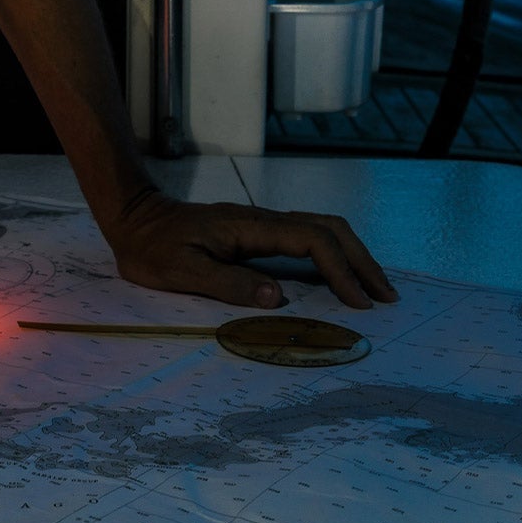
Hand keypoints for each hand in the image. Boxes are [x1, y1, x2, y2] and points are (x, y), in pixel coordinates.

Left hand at [104, 190, 396, 311]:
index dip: (340, 270)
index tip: (358, 303)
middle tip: (387, 297)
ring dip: (352, 256)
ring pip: (322, 230)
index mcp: (250, 228)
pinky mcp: (258, 233)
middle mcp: (263, 220)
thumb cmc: (152, 249)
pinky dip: (333, 256)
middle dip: (362, 261)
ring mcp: (262, 225)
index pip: (311, 241)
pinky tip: (340, 278)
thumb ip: (227, 283)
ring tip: (374, 290)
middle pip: (328, 229)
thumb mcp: (181, 271)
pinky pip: (307, 239)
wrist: (134, 220)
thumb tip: (278, 296)